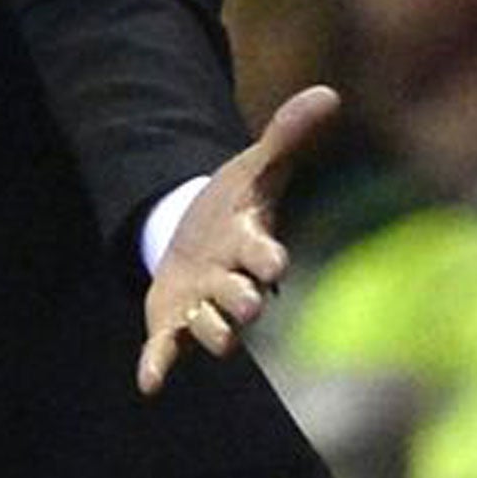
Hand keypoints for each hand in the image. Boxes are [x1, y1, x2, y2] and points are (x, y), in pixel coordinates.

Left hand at [135, 84, 340, 396]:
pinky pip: (166, 351)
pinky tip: (149, 384)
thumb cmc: (233, 205)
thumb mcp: (254, 167)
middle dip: (244, 302)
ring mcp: (202, 306)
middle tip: (248, 302)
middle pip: (244, 301)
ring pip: (213, 332)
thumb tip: (328, 93)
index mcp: (251, 247)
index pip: (267, 255)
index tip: (274, 261)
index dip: (269, 258)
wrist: (195, 234)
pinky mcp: (172, 322)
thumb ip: (286, 135)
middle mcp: (232, 283)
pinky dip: (158, 367)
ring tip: (204, 331)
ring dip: (210, 333)